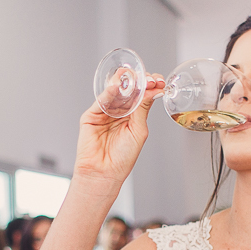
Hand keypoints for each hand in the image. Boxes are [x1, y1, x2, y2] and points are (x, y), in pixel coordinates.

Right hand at [71, 75, 164, 191]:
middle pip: (129, 90)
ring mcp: (105, 112)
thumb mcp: (139, 130)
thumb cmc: (122, 157)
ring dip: (124, 83)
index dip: (150, 86)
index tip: (159, 80)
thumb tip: (154, 90)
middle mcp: (119, 111)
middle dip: (139, 82)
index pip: (142, 95)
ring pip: (115, 92)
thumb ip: (143, 109)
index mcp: (133, 116)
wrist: (104, 173)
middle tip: (149, 78)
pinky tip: (117, 87)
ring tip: (133, 77)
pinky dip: (108, 93)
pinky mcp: (91, 115)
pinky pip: (101, 101)